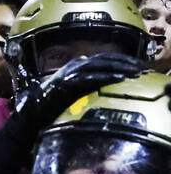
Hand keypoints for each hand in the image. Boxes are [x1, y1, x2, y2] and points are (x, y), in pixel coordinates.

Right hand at [14, 53, 143, 136]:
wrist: (32, 114)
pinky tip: (120, 78)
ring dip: (119, 67)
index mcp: (75, 66)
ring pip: (99, 64)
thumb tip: (100, 78)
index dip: (122, 60)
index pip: (103, 58)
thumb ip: (87, 83)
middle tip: (142, 67)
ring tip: (135, 72)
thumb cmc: (53, 106)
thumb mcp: (74, 91)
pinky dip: (106, 76)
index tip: (138, 65)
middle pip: (104, 58)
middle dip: (125, 62)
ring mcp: (69, 73)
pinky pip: (91, 76)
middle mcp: (73, 66)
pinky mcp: (67, 82)